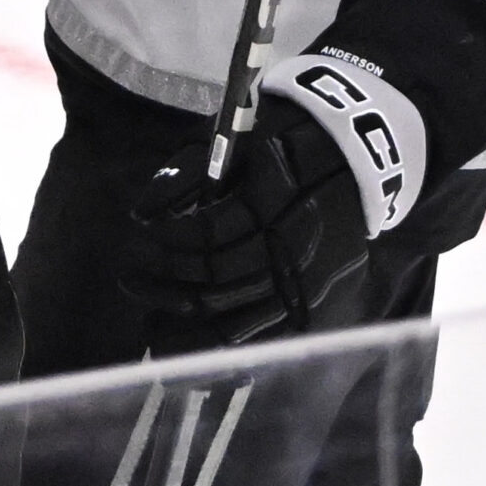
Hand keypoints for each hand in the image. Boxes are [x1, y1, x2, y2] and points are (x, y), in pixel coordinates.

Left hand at [118, 95, 371, 350]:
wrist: (357, 154)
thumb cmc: (282, 138)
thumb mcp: (238, 139)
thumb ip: (190, 173)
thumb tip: (141, 213)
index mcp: (278, 195)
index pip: (213, 229)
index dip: (172, 236)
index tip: (143, 232)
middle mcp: (295, 241)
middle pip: (222, 274)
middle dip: (168, 280)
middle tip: (129, 278)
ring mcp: (308, 276)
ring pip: (239, 313)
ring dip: (186, 318)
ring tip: (147, 321)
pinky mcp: (313, 299)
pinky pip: (261, 334)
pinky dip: (219, 343)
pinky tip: (186, 346)